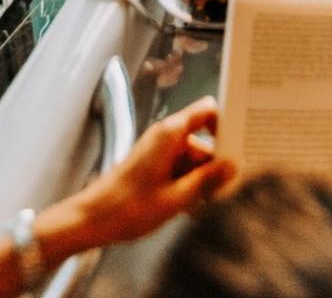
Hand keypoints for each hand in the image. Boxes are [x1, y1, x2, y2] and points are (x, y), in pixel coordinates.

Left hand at [37, 96, 235, 258]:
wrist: (90, 221)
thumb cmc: (127, 208)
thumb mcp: (176, 198)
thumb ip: (207, 180)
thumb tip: (232, 166)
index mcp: (170, 134)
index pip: (208, 111)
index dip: (227, 124)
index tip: (242, 143)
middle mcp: (165, 136)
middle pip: (204, 141)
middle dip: (215, 165)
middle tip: (225, 190)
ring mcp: (157, 151)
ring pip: (193, 158)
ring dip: (201, 179)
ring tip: (203, 205)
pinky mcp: (152, 165)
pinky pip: (179, 168)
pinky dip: (187, 184)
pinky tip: (188, 207)